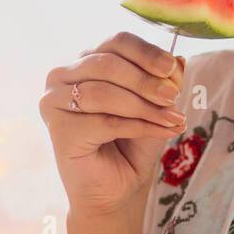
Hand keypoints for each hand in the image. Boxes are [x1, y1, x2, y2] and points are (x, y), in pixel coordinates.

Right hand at [39, 31, 186, 217]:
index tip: (172, 69)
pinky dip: (138, 126)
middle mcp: (64, 76)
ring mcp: (55, 101)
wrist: (117, 190)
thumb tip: (179, 59)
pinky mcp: (58, 129)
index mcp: (87, 62)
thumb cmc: (132, 144)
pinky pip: (104, 121)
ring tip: (171, 118)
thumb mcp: (155, 106)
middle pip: (109, 63)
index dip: (147, 53)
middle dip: (147, 81)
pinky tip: (161, 131)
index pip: (117, 42)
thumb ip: (164, 82)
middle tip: (174, 98)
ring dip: (144, 106)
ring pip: (104, 92)